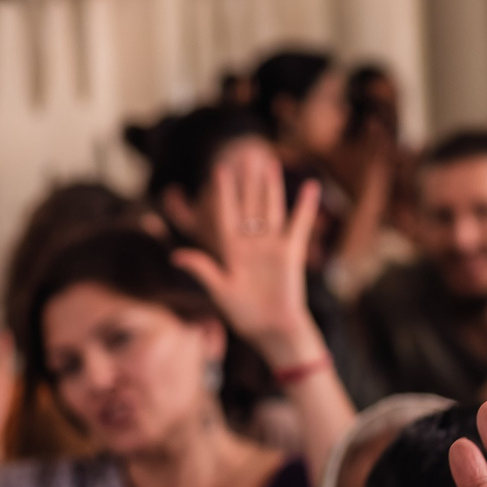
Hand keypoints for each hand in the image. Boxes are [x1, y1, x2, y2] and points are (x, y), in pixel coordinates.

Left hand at [173, 142, 324, 367]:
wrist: (273, 330)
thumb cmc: (245, 315)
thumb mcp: (220, 291)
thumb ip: (203, 269)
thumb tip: (176, 255)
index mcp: (231, 251)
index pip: (226, 215)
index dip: (223, 194)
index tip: (219, 171)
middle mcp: (251, 244)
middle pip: (249, 206)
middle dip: (247, 182)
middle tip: (245, 156)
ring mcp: (272, 246)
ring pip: (270, 210)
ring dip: (270, 187)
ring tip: (269, 164)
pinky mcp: (291, 252)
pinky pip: (298, 224)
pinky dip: (305, 206)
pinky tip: (311, 186)